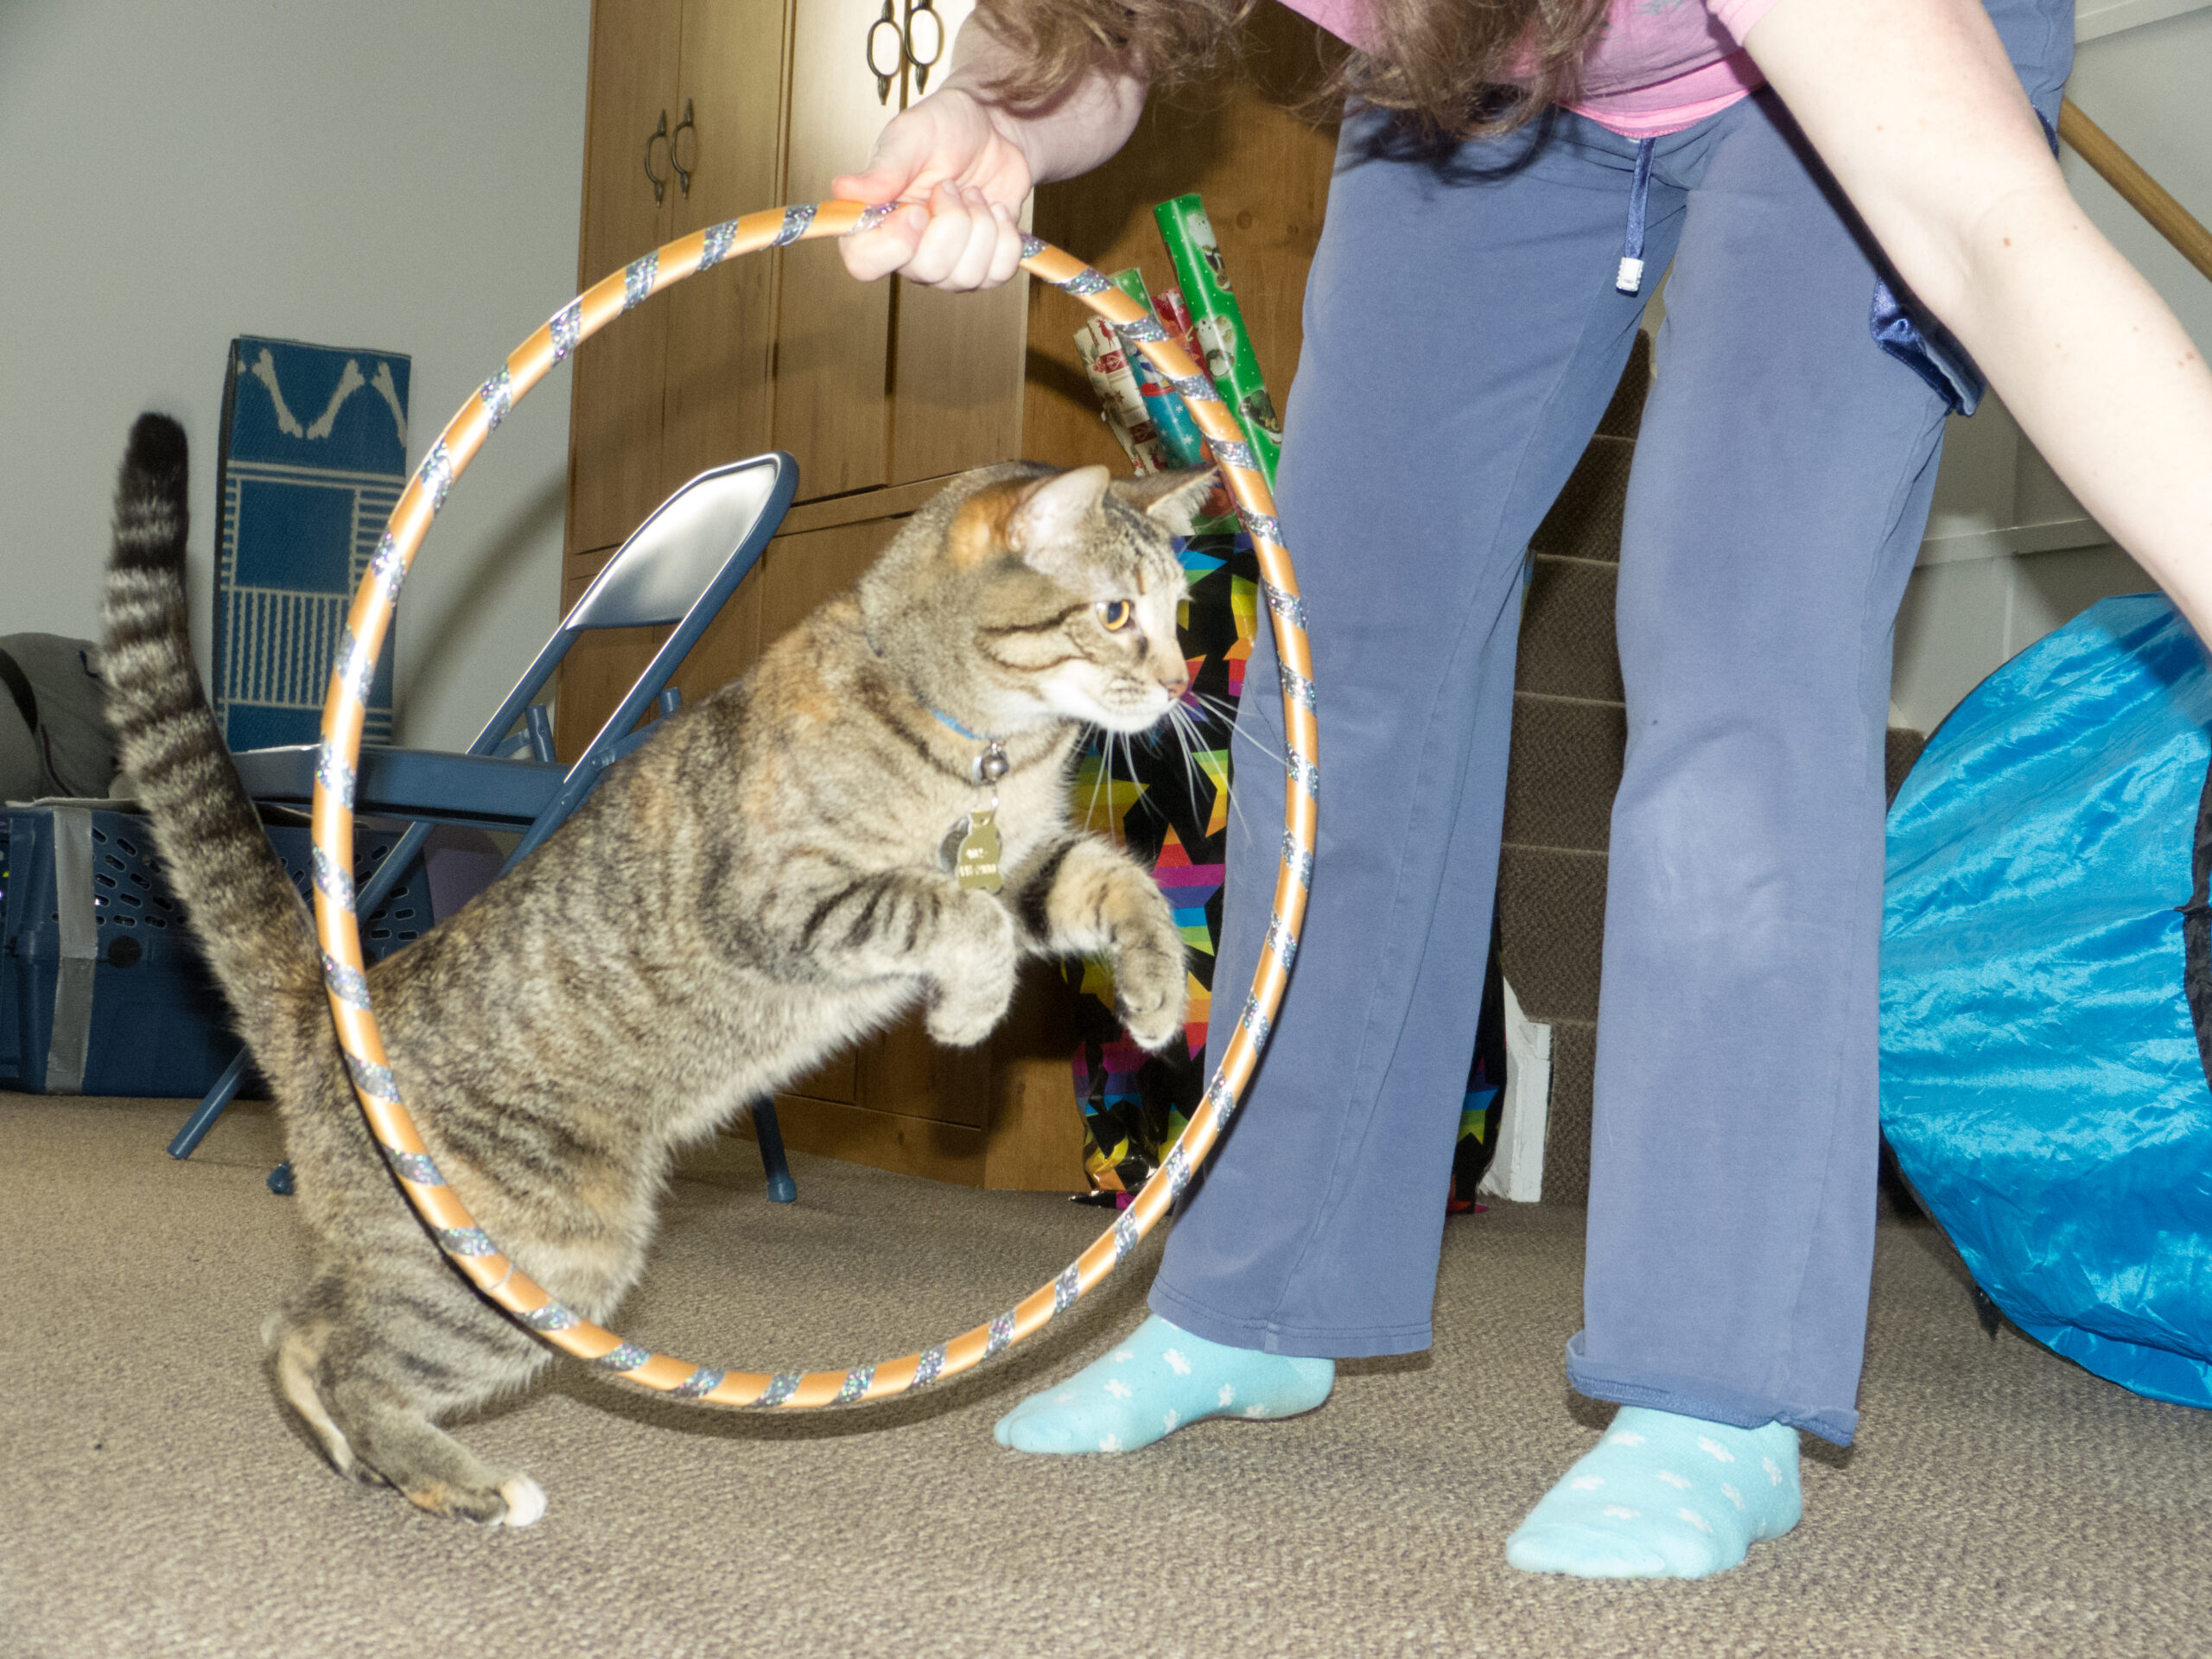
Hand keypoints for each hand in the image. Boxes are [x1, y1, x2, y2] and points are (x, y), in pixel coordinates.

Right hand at [832, 88, 1031, 288]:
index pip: (864, 263)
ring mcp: (948, 265)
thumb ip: (882, 169)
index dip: (894, 245)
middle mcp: (909, 252)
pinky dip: (1005, 235)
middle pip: (927, 270)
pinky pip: (998, 273)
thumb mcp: (911, 137)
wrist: (994, 130)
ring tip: (973, 194)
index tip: (918, 211)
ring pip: (966, 276)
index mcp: (877, 222)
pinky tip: (994, 210)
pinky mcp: (984, 266)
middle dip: (952, 222)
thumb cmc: (945, 129)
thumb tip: (843, 190)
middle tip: (950, 186)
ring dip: (980, 225)